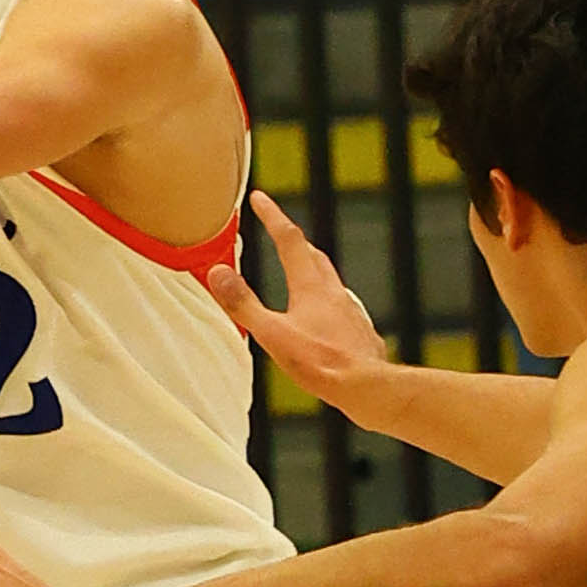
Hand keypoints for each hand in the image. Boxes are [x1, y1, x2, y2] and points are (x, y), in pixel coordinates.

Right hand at [205, 190, 387, 412]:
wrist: (367, 387)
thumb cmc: (321, 364)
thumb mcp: (271, 334)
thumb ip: (243, 303)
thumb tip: (218, 272)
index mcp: (310, 287)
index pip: (288, 239)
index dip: (272, 216)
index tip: (259, 198)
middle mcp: (333, 292)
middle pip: (312, 254)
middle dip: (292, 239)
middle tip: (278, 231)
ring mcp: (349, 310)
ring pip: (328, 278)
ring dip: (311, 267)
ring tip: (299, 270)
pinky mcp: (358, 330)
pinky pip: (340, 305)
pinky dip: (326, 299)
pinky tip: (323, 314)